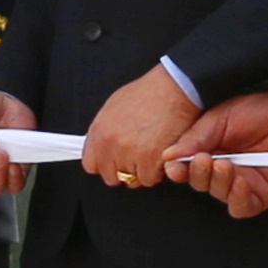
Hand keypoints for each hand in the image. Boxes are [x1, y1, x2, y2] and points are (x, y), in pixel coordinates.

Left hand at [77, 64, 202, 192]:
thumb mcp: (116, 106)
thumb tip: (103, 144)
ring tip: (153, 151)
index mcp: (99, 130)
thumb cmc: (151, 93)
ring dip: (144, 171)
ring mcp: (129, 153)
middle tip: (139, 158)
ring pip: (133, 180)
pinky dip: (158, 171)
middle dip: (126, 170)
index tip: (115, 163)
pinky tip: (163, 153)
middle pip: (111, 176)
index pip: (91, 165)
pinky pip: (150, 179)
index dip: (106, 165)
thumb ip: (106, 129)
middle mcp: (110, 143)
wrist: (176, 87)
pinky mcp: (149, 160)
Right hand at [166, 74, 267, 221]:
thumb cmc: (260, 110)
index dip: (176, 169)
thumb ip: (196, 137)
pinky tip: (240, 182)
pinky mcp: (260, 195)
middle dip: (198, 174)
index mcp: (207, 150)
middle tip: (203, 160)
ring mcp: (240, 183)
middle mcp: (221, 169)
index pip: (184, 167)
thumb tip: (168, 155)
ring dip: (217, 183)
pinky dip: (237, 198)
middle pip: (199, 183)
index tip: (173, 166)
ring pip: (218, 194)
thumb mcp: (220, 117)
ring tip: (224, 165)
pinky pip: (242, 206)